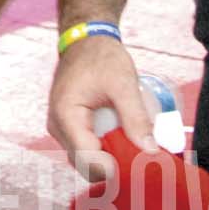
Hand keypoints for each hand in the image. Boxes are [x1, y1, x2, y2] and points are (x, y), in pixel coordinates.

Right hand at [47, 35, 154, 181]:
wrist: (86, 40)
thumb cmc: (102, 57)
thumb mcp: (124, 84)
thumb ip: (136, 118)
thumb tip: (151, 152)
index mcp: (66, 117)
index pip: (87, 160)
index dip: (114, 170)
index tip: (140, 166)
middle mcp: (58, 127)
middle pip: (86, 165)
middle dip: (114, 167)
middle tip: (143, 159)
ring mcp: (61, 129)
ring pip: (86, 160)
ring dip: (110, 160)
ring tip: (135, 149)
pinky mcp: (69, 127)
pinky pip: (86, 149)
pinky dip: (105, 151)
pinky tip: (123, 142)